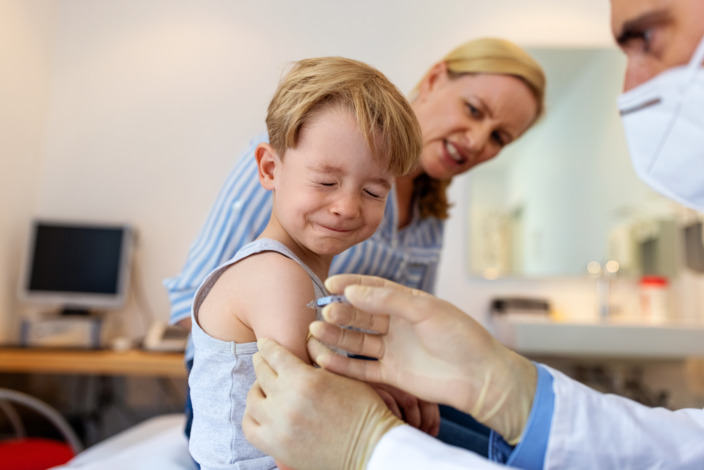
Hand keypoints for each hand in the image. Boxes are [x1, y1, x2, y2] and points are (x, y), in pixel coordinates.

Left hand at [243, 338, 403, 469]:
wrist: (371, 448)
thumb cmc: (364, 409)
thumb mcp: (346, 375)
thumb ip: (322, 356)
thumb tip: (306, 339)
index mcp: (305, 379)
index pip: (274, 355)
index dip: (267, 346)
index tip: (264, 344)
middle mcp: (287, 401)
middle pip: (261, 373)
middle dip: (262, 363)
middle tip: (262, 360)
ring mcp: (278, 425)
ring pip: (253, 399)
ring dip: (258, 389)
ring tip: (264, 386)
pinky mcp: (276, 446)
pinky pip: (249, 427)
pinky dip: (251, 415)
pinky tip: (261, 410)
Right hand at [307, 274, 536, 444]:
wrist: (481, 377)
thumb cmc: (461, 337)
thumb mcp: (426, 310)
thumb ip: (388, 300)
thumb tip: (352, 290)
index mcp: (407, 303)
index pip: (373, 288)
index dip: (350, 284)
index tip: (329, 283)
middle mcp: (397, 325)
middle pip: (361, 315)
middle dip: (341, 312)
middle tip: (324, 312)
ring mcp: (393, 350)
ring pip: (357, 341)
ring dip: (336, 336)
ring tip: (316, 332)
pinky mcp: (392, 375)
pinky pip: (362, 369)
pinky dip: (343, 365)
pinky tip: (324, 359)